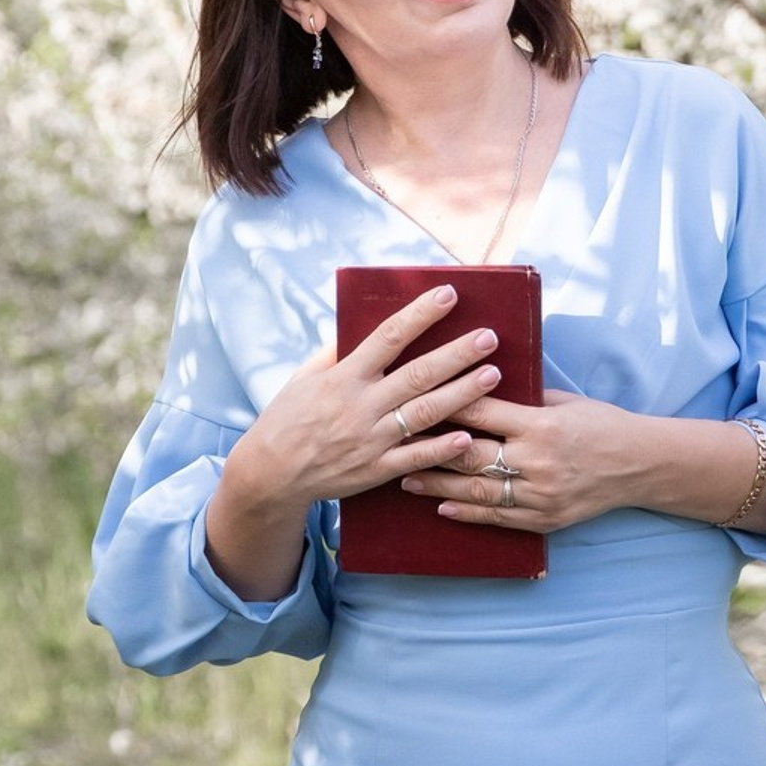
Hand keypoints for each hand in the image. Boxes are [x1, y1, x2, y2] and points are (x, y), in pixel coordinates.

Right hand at [227, 283, 503, 513]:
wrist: (272, 471)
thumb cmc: (287, 418)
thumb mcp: (303, 378)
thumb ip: (333, 354)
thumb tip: (355, 327)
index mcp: (344, 376)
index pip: (388, 336)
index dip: (420, 314)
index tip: (448, 294)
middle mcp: (361, 404)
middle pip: (418, 373)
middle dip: (456, 353)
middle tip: (488, 337)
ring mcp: (372, 438)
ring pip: (425, 412)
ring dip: (462, 393)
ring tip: (492, 375)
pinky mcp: (377, 469)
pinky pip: (416, 457)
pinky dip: (443, 448)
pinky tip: (470, 436)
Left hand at [400, 390, 638, 532]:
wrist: (641, 464)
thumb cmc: (599, 422)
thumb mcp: (561, 400)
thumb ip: (520, 398)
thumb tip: (475, 383)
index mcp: (539, 424)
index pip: (480, 412)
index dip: (443, 405)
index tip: (411, 399)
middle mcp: (537, 462)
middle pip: (470, 455)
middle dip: (429, 449)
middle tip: (395, 442)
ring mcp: (541, 495)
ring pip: (478, 492)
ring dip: (438, 485)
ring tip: (405, 478)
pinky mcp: (546, 519)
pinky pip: (499, 519)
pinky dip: (468, 513)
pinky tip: (442, 506)